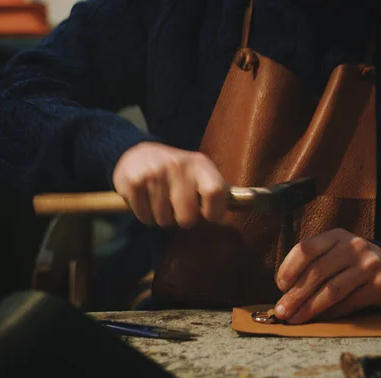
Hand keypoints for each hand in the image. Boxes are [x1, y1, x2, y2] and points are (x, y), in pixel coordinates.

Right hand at [112, 142, 228, 227]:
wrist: (138, 154)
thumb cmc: (177, 172)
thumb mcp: (199, 173)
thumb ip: (216, 191)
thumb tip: (246, 204)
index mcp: (200, 164)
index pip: (216, 193)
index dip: (214, 212)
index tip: (208, 215)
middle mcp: (178, 166)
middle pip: (187, 217)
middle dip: (182, 220)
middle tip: (178, 209)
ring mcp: (154, 173)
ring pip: (164, 220)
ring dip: (162, 219)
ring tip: (161, 203)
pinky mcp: (134, 182)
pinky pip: (144, 217)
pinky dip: (145, 216)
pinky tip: (146, 201)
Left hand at [273, 228, 380, 323]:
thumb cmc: (352, 264)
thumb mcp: (335, 252)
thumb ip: (313, 264)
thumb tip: (284, 292)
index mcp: (336, 236)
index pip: (305, 249)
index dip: (289, 268)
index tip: (280, 286)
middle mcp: (353, 247)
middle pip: (316, 272)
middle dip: (295, 295)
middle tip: (282, 311)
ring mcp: (369, 265)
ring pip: (331, 291)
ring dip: (309, 308)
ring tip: (295, 319)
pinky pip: (348, 303)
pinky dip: (330, 314)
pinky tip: (318, 319)